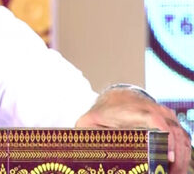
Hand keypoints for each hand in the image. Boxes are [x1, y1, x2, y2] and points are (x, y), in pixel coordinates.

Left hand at [76, 87, 191, 173]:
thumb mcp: (88, 123)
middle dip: (177, 157)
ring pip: (182, 136)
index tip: (167, 156)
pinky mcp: (171, 122)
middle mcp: (153, 110)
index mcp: (132, 111)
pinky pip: (184, 139)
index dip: (163, 136)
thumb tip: (83, 151)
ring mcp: (165, 116)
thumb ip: (86, 135)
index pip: (153, 119)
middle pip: (173, 132)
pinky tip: (176, 170)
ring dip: (183, 159)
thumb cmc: (101, 114)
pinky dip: (184, 155)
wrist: (117, 98)